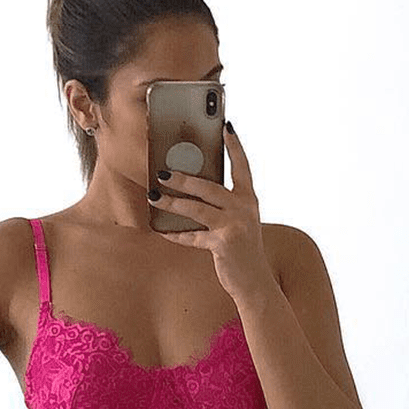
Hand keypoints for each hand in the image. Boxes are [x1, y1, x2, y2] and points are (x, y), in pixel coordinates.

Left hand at [149, 123, 276, 305]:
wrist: (255, 282)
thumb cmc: (242, 251)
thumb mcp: (240, 223)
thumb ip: (224, 206)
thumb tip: (193, 190)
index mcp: (248, 200)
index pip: (242, 166)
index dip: (234, 146)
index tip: (226, 127)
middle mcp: (244, 209)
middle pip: (209, 186)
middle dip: (184, 178)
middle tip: (163, 171)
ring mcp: (234, 226)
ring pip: (197, 208)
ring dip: (172, 202)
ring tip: (154, 196)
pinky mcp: (224, 244)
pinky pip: (193, 236)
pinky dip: (176, 234)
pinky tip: (162, 231)